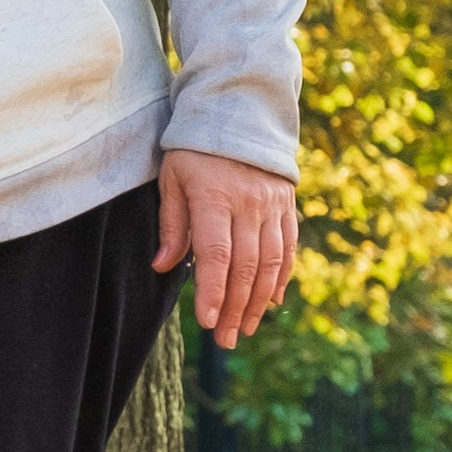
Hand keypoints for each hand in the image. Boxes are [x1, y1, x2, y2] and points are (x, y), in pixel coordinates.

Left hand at [156, 147, 296, 348]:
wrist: (240, 113)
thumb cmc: (194, 150)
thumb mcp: (172, 179)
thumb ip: (172, 224)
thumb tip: (163, 267)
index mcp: (215, 197)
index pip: (216, 253)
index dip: (212, 290)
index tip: (207, 321)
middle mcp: (248, 203)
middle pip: (245, 266)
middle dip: (234, 307)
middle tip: (224, 339)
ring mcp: (272, 206)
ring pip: (270, 262)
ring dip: (258, 301)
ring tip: (244, 329)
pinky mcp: (287, 206)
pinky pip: (288, 248)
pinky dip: (281, 278)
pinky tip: (271, 302)